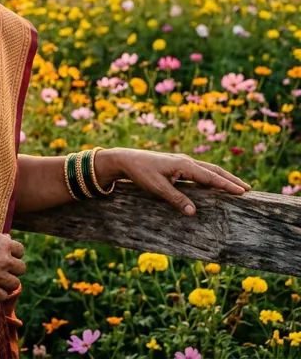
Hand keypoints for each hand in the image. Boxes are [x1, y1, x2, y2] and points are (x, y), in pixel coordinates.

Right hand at [0, 227, 25, 301]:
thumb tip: (7, 238)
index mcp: (3, 244)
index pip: (20, 250)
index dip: (15, 253)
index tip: (9, 255)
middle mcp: (4, 260)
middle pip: (21, 268)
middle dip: (15, 268)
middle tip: (6, 269)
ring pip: (15, 284)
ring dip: (9, 282)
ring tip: (2, 281)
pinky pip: (3, 296)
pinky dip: (0, 295)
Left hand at [97, 147, 250, 215]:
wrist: (126, 159)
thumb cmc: (141, 173)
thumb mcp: (157, 188)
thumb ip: (176, 199)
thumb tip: (194, 213)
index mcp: (183, 165)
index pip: (210, 176)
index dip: (226, 185)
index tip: (243, 191)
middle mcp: (185, 161)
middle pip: (213, 170)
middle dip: (230, 179)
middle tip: (247, 189)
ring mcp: (182, 161)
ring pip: (207, 169)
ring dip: (222, 177)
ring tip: (237, 185)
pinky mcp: (178, 164)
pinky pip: (200, 170)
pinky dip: (212, 175)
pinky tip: (215, 182)